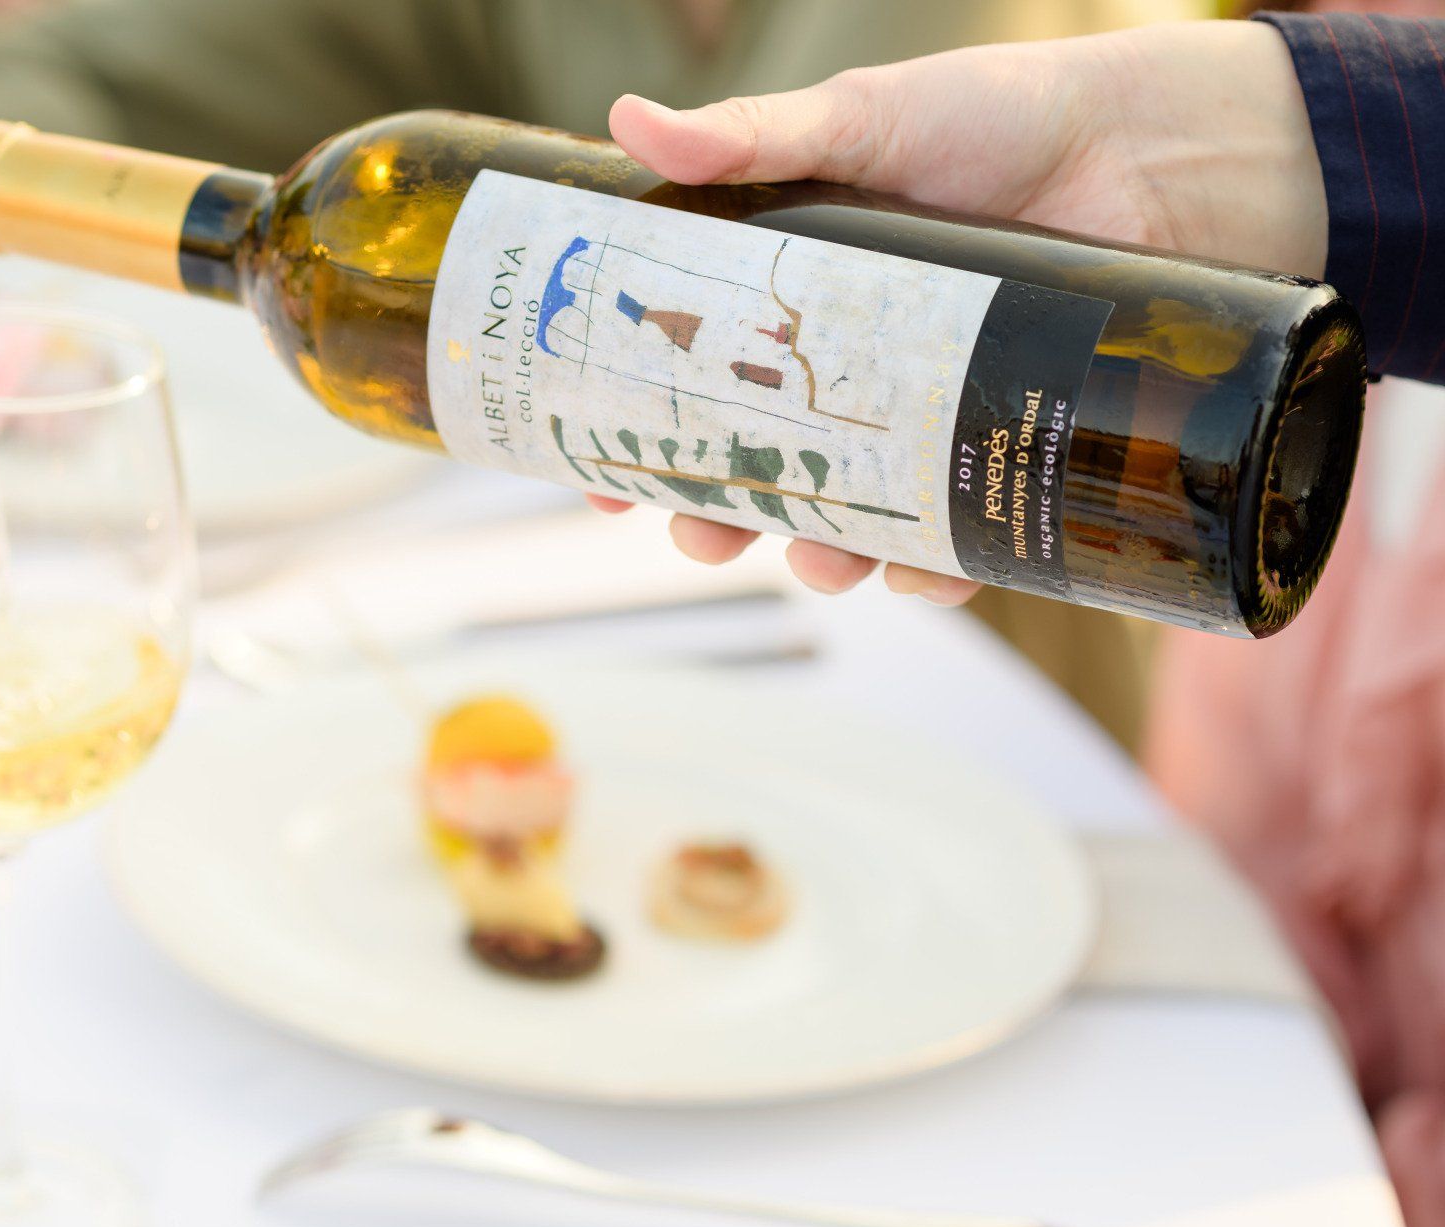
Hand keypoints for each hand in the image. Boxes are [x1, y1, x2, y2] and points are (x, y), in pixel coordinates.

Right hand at [601, 19, 1324, 602]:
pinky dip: (936, 570)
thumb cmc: (1003, 118)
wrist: (1157, 148)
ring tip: (819, 561)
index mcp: (791, 295)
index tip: (600, 474)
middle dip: (719, 515)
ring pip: (850, 514)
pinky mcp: (1001, 443)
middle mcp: (847, 362)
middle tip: (700, 535)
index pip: (694, 376)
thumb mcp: (863, 121)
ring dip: (820, 554)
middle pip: (759, 463)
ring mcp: (924, 410)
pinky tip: (920, 577)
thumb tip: (628, 122)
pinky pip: (960, 536)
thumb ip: (751, 136)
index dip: (641, 429)